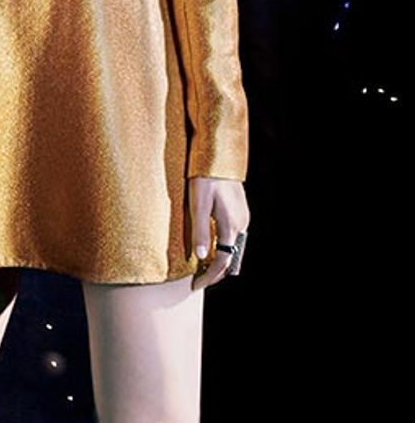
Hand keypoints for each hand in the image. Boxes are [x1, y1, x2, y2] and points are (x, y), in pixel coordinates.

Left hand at [189, 176, 249, 290]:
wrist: (219, 154)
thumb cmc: (205, 177)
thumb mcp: (198, 203)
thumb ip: (199, 231)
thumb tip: (200, 256)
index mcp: (230, 226)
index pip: (223, 262)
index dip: (210, 277)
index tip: (195, 285)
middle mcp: (241, 224)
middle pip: (231, 258)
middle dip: (216, 271)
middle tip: (198, 277)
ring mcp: (242, 216)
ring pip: (234, 246)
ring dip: (220, 258)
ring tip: (202, 263)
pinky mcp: (240, 209)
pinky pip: (234, 235)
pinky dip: (223, 245)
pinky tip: (210, 241)